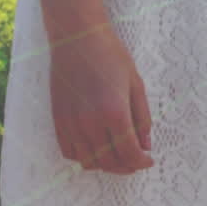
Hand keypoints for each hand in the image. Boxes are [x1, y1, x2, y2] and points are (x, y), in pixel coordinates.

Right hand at [48, 26, 153, 173]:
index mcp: (114, 113)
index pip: (129, 153)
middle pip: (109, 161)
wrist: (77, 39)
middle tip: (136, 161)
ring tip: (118, 156)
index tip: (148, 161)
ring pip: (88, 161)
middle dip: (126, 167)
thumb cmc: (111, 55)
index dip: (140, 162)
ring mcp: (71, 124)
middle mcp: (90, 123)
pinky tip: (97, 148)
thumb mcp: (135, 83)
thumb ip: (142, 117)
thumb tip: (146, 145)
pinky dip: (84, 156)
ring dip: (106, 165)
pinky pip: (69, 151)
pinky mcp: (57, 120)